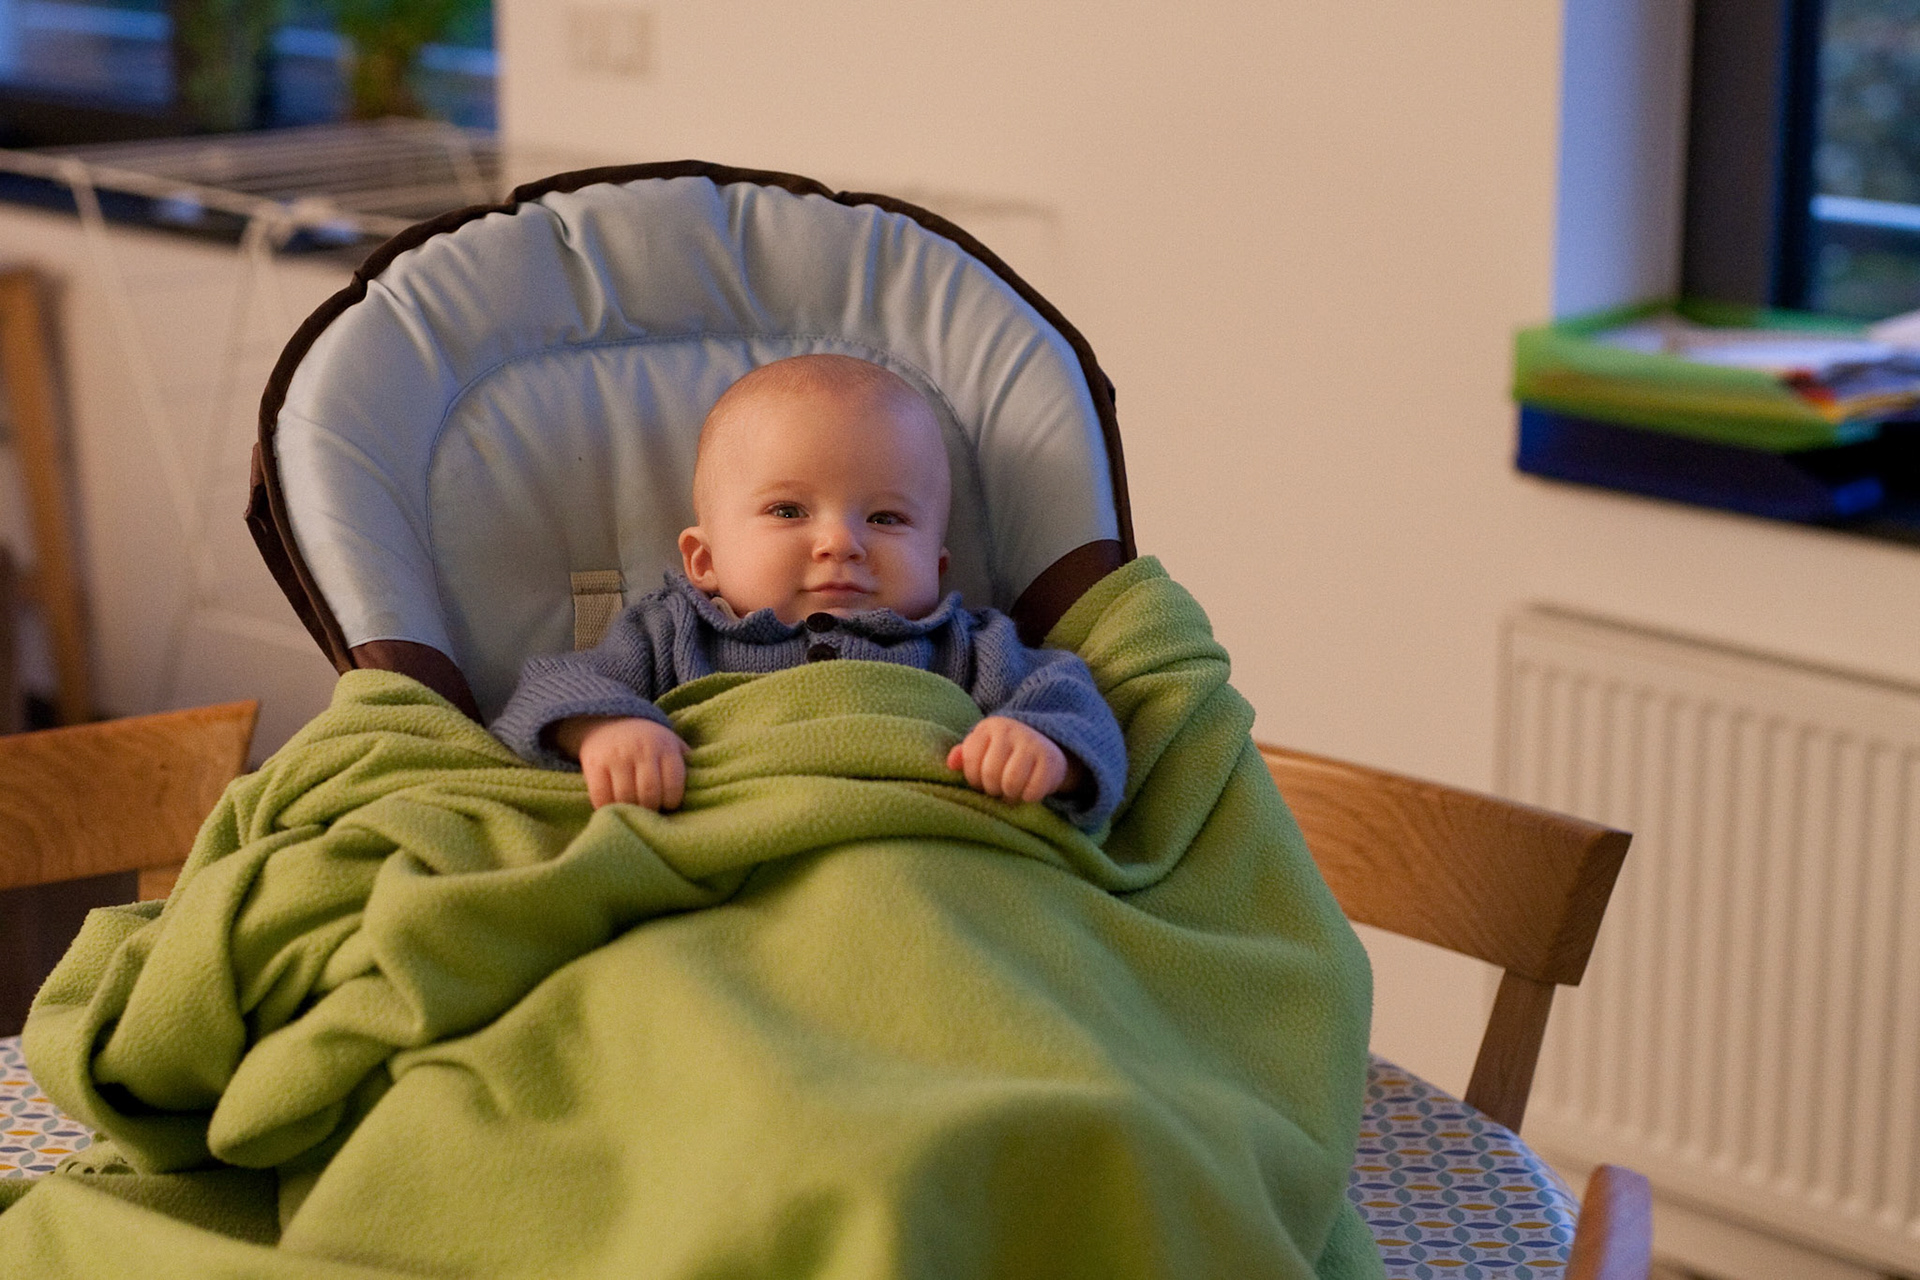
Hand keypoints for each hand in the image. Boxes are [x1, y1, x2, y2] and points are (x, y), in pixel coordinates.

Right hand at [554, 715, 689, 810]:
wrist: (610, 720)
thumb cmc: (649, 741)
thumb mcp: (672, 744)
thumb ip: (688, 762)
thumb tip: (705, 786)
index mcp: (664, 747)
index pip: (673, 784)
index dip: (672, 802)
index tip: (668, 804)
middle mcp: (641, 750)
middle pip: (649, 794)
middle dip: (651, 809)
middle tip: (649, 810)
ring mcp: (616, 756)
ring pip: (625, 798)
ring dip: (630, 810)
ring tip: (633, 809)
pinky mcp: (594, 764)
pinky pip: (601, 797)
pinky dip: (607, 807)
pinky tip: (613, 806)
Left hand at [945, 716, 1081, 803]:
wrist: (1046, 746)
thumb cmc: (1005, 753)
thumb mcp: (983, 748)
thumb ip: (964, 755)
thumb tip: (951, 764)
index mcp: (989, 727)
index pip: (970, 759)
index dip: (973, 778)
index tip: (981, 780)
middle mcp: (1011, 730)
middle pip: (990, 773)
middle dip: (992, 788)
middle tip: (998, 787)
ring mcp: (1033, 743)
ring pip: (1011, 782)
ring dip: (1009, 794)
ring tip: (1011, 790)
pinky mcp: (1052, 760)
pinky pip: (1032, 791)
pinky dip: (1029, 797)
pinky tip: (1029, 790)